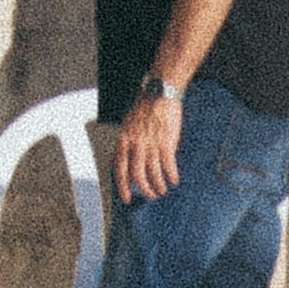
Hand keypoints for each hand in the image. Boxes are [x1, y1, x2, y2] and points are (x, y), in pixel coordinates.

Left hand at [108, 85, 183, 200]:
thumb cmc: (144, 104)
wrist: (161, 90)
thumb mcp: (126, 124)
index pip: (119, 169)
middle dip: (144, 189)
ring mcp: (151, 143)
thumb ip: (123, 144)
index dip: (122, 186)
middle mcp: (136, 143)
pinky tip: (173, 180)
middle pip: (137, 175)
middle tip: (150, 195)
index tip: (127, 197)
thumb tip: (115, 160)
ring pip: (153, 173)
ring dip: (158, 185)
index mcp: (124, 139)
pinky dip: (171, 176)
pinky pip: (168, 165)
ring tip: (162, 189)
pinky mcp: (167, 142)